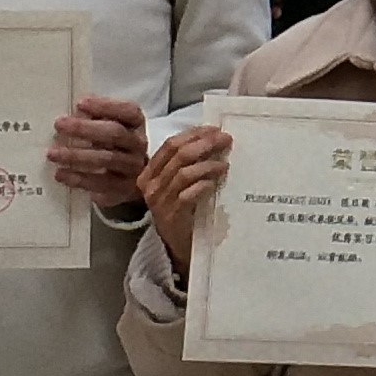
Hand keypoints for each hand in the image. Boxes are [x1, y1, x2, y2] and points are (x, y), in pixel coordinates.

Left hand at [47, 93, 149, 212]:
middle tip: (59, 125)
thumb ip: (96, 118)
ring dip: (76, 155)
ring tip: (53, 153)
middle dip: (85, 128)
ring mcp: (133, 168)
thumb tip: (72, 113)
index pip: (127, 111)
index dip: (105, 106)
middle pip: (114, 133)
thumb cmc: (114, 146)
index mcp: (136, 124)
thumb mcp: (110, 128)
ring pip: (106, 159)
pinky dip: (79, 178)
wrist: (130, 180)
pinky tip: (60, 174)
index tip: (80, 103)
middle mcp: (138, 145)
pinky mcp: (123, 189)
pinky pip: (101, 183)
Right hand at [141, 124, 229, 267]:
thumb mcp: (178, 185)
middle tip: (225, 140)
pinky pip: (187, 195)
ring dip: (207, 164)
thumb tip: (213, 139)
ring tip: (224, 164)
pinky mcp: (172, 217)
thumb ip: (186, 164)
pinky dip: (203, 185)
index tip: (214, 129)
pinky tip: (215, 182)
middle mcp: (150, 185)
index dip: (193, 134)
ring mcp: (160, 202)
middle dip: (204, 143)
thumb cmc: (182, 211)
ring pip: (183, 173)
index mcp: (149, 173)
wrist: (177, 246)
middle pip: (178, 154)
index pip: (170, 145)